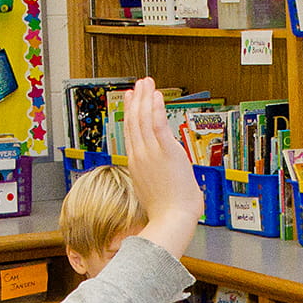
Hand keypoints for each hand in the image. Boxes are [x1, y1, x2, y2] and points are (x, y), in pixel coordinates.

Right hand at [120, 78, 202, 253]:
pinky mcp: (164, 151)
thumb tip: (164, 177)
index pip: (130, 133)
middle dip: (136, 100)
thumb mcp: (155, 191)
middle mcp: (140, 155)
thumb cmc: (167, 212)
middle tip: (138, 85)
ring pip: (143, 118)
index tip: (131, 101)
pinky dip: (156, 107)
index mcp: (136, 165)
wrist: (171, 219)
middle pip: (134, 121)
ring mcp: (150, 153)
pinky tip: (157, 95)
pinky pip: (157, 123)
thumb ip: (156, 178)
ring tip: (147, 83)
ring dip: (145, 98)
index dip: (130, 114)